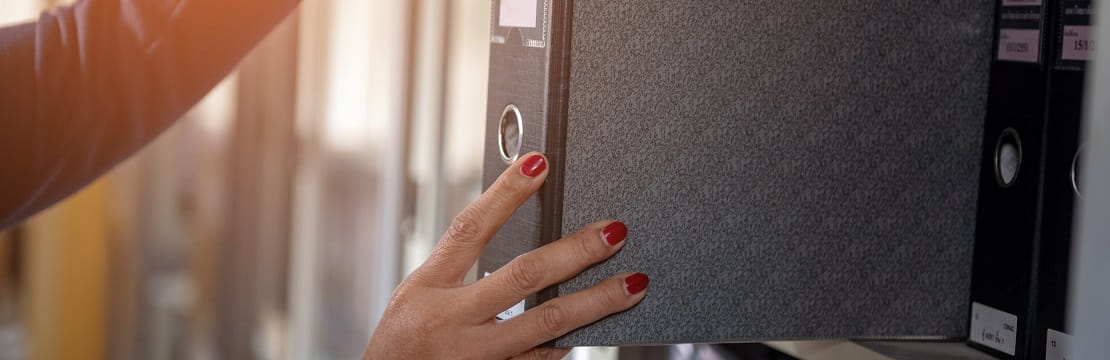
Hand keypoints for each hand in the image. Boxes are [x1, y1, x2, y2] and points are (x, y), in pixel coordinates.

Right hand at [362, 153, 648, 359]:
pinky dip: (567, 347)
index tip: (539, 164)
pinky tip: (594, 334)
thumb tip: (509, 231)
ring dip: (596, 302)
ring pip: (546, 324)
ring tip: (633, 284)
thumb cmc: (398, 350)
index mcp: (427, 288)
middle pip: (522, 276)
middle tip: (614, 231)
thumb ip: (457, 272)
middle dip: (575, 251)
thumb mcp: (414, 298)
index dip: (506, 193)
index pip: (471, 228)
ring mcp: (474, 356)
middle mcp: (450, 321)